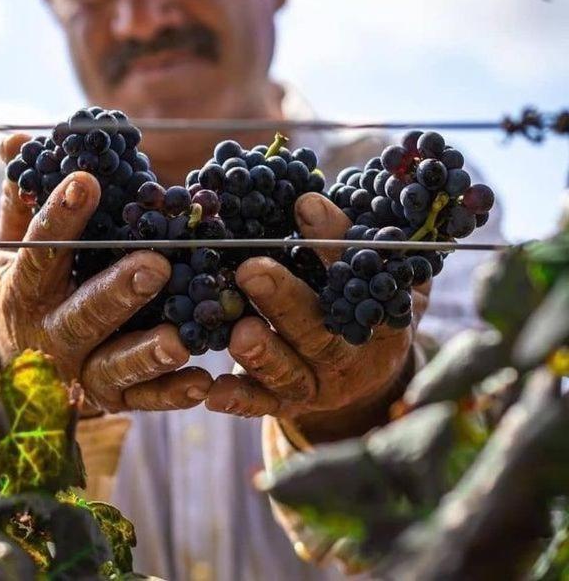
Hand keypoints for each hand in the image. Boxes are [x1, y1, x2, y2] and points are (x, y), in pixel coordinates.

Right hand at [0, 134, 211, 412]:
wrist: (16, 374)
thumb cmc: (30, 289)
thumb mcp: (14, 246)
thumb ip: (20, 196)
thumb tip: (16, 138)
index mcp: (25, 289)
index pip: (39, 251)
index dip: (60, 217)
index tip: (87, 180)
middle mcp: (50, 334)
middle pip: (82, 314)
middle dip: (117, 291)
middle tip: (156, 264)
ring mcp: (80, 372)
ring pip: (113, 366)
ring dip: (147, 352)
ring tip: (181, 337)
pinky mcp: (111, 401)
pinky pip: (143, 400)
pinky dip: (172, 394)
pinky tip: (204, 381)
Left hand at [206, 192, 429, 440]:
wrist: (370, 373)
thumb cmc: (364, 299)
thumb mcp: (381, 271)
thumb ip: (364, 239)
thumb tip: (328, 188)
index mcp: (382, 314)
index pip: (362, 275)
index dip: (335, 241)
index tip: (304, 204)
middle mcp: (352, 353)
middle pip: (320, 330)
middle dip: (285, 300)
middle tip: (251, 270)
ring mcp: (320, 383)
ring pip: (290, 373)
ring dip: (263, 354)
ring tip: (238, 332)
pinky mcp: (290, 404)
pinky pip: (264, 405)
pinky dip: (241, 400)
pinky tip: (213, 392)